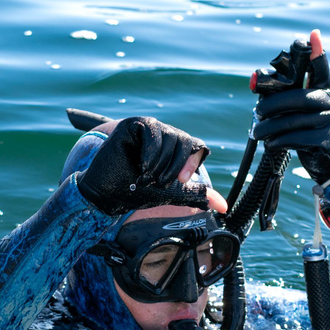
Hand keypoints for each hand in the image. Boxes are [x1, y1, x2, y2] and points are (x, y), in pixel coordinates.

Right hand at [78, 116, 226, 215]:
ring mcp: (149, 128)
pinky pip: (153, 131)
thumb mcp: (170, 193)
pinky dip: (151, 153)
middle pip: (186, 140)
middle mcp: (164, 135)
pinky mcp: (133, 124)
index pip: (196, 146)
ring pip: (171, 137)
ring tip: (146, 177)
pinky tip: (141, 167)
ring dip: (161, 163)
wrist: (107, 194)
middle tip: (161, 182)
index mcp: (174, 149)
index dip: (192, 162)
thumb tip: (223, 206)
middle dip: (176, 165)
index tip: (183, 180)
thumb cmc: (134, 192)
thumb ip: (195, 194)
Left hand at [252, 30, 329, 183]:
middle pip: (297, 98)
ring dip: (270, 127)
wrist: (329, 156)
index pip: (320, 68)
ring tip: (257, 132)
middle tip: (257, 112)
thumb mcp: (300, 109)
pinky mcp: (326, 140)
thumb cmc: (307, 127)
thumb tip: (253, 81)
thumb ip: (282, 95)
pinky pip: (296, 138)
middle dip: (272, 105)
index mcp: (323, 89)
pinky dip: (279, 141)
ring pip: (293, 120)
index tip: (312, 34)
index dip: (317, 52)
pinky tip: (271, 143)